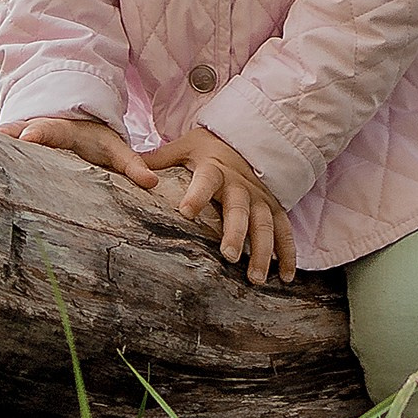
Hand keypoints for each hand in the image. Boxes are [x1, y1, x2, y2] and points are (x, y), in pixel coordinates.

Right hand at [0, 112, 161, 195]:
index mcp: (61, 131)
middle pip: (17, 133)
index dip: (39, 131)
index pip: (50, 129)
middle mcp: (36, 132)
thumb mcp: (114, 149)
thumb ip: (132, 165)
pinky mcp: (13, 152)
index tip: (29, 135)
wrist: (75, 126)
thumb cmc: (96, 141)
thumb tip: (152, 183)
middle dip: (5, 137)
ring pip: (2, 142)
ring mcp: (21, 141)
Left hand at [155, 125, 296, 285]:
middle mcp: (240, 184)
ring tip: (255, 279)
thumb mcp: (184, 146)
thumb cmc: (209, 148)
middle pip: (238, 209)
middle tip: (229, 257)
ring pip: (264, 225)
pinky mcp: (275, 207)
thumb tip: (129, 169)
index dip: (196, 195)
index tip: (185, 212)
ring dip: (263, 252)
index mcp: (214, 169)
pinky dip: (287, 253)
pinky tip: (286, 277)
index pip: (204, 181)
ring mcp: (261, 197)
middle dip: (236, 233)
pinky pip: (284, 231)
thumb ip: (158, 159)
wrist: (249, 137)